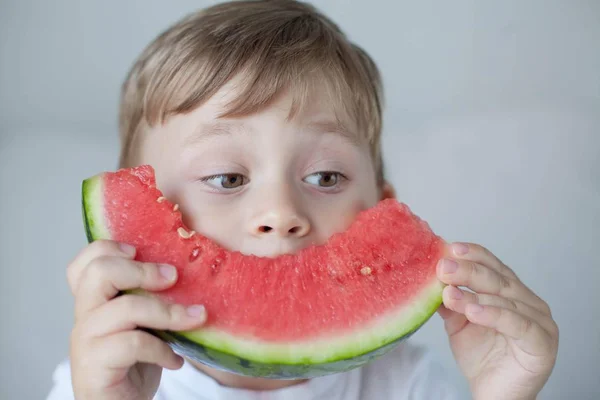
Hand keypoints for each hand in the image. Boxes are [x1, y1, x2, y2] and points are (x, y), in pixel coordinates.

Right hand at [66, 240, 206, 399]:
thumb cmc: (136, 363)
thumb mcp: (145, 322)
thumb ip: (150, 298)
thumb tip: (187, 270)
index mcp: (93, 302)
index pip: (84, 263)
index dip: (108, 248)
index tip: (140, 252)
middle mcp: (83, 317)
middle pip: (99, 272)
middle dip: (143, 270)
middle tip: (173, 277)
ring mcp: (85, 341)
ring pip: (125, 307)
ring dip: (168, 312)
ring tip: (194, 319)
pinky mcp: (93, 366)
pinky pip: (134, 344)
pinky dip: (162, 349)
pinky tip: (175, 359)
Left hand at [437, 242, 558, 399]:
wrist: (493, 394)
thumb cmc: (481, 357)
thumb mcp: (458, 323)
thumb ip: (450, 300)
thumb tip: (432, 277)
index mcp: (512, 292)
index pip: (494, 266)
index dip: (474, 255)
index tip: (450, 248)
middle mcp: (530, 302)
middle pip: (498, 280)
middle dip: (468, 271)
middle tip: (444, 267)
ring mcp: (540, 322)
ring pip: (505, 300)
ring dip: (474, 295)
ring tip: (450, 292)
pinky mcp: (543, 343)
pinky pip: (517, 324)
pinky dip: (494, 315)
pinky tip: (472, 311)